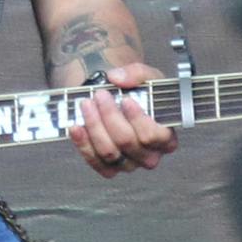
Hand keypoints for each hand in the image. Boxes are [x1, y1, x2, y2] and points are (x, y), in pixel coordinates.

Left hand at [68, 63, 178, 177]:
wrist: (117, 99)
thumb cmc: (138, 93)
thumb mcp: (146, 77)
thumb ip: (137, 73)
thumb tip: (117, 78)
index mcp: (165, 138)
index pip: (153, 136)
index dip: (138, 119)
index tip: (126, 100)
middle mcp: (149, 156)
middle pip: (127, 142)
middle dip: (110, 116)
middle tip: (100, 95)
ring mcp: (128, 164)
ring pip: (109, 152)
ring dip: (94, 126)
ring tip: (86, 105)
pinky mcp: (108, 168)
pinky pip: (95, 162)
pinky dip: (83, 144)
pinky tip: (76, 127)